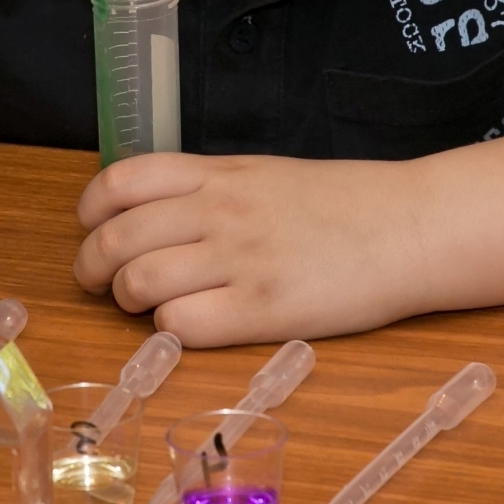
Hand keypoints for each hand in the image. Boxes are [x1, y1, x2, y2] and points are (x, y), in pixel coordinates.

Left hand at [72, 153, 423, 345]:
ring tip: (146, 305)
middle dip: (93, 266)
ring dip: (128, 300)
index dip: (91, 210)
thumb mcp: (263, 175)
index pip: (121, 182)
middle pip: (117, 237)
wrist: (411, 227)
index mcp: (216, 174)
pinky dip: (171, 329)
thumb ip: (206, 189)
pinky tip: (188, 325)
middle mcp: (218, 211)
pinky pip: (182, 325)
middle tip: (100, 282)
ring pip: (139, 281)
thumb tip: (148, 212)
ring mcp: (239, 260)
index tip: (92, 228)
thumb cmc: (342, 204)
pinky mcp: (262, 310)